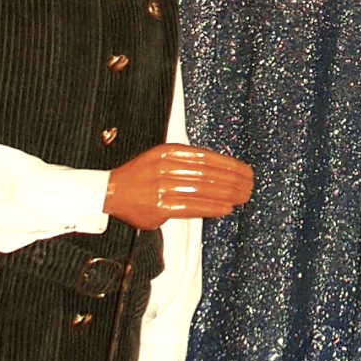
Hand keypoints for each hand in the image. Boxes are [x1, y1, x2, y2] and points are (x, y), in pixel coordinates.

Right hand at [105, 144, 252, 230]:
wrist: (110, 192)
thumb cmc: (141, 176)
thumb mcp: (162, 158)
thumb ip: (187, 162)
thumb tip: (222, 172)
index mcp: (167, 152)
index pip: (206, 157)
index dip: (229, 164)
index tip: (246, 171)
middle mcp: (164, 167)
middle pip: (207, 173)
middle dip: (233, 180)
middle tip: (250, 186)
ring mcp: (160, 187)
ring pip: (202, 190)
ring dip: (227, 194)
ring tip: (243, 197)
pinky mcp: (158, 207)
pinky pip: (191, 207)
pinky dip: (211, 208)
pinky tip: (226, 209)